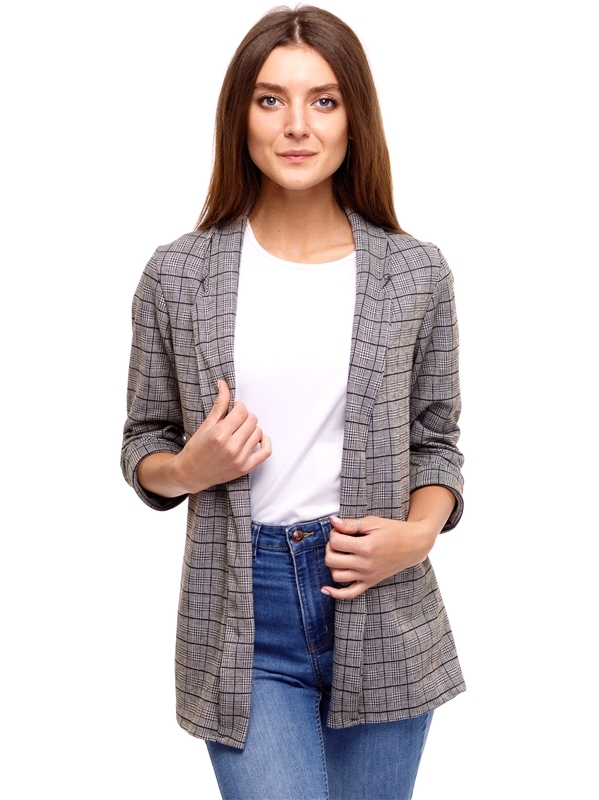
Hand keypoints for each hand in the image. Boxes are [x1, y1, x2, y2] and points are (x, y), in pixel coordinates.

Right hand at [138, 380, 270, 495]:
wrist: (191, 473)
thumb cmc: (196, 449)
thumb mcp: (206, 424)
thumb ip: (219, 404)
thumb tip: (224, 384)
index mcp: (220, 434)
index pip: (242, 411)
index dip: (239, 406)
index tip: (234, 409)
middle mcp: (231, 447)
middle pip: (252, 420)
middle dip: (245, 417)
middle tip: (236, 421)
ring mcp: (240, 459)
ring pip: (258, 433)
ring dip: (252, 429)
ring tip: (241, 431)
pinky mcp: (245, 468)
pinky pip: (266, 452)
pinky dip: (265, 442)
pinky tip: (257, 438)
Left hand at [322, 514, 437, 599]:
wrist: (413, 545)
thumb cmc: (393, 531)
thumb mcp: (373, 522)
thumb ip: (351, 524)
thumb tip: (333, 522)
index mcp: (367, 547)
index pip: (335, 542)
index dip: (334, 533)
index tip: (341, 530)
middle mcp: (366, 564)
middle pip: (331, 560)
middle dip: (330, 548)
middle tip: (339, 541)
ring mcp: (367, 576)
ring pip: (336, 576)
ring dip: (333, 564)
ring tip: (340, 555)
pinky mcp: (370, 583)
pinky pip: (349, 594)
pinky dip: (335, 593)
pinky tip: (325, 589)